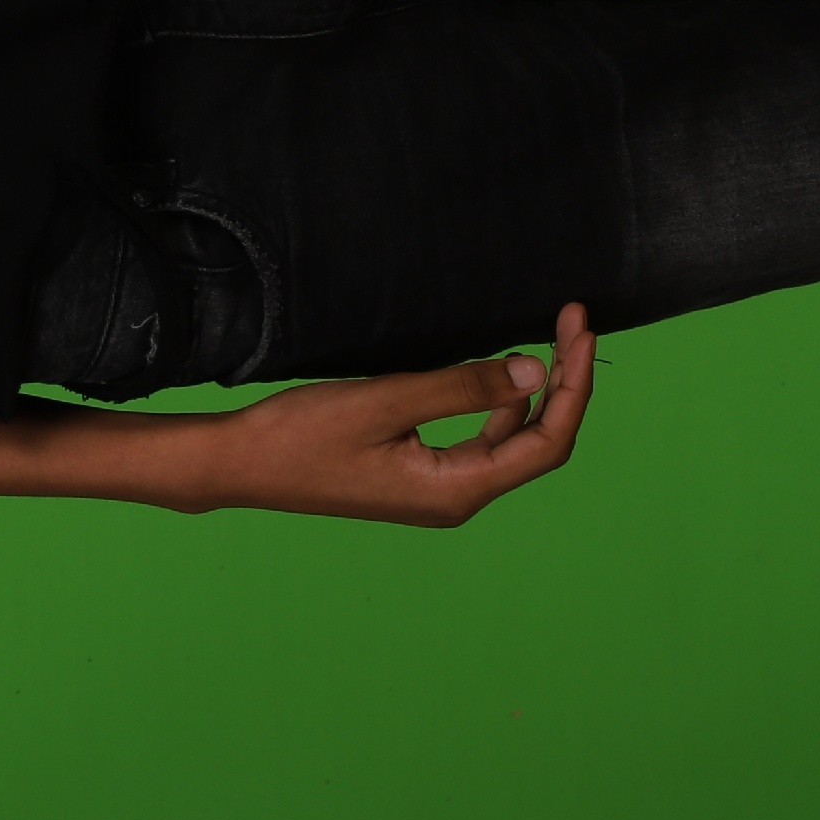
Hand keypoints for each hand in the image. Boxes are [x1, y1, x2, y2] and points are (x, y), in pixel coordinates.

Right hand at [193, 302, 594, 523]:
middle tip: (573, 321)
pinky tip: (496, 374)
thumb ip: (461, 387)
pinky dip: (498, 405)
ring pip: (511, 442)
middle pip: (537, 442)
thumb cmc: (301, 436)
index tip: (577, 328)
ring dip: (535, 392)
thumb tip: (535, 369)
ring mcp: (438, 490)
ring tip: (550, 340)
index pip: (545, 441)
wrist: (242, 465)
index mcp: (457, 490)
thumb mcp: (385, 402)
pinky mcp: (419, 477)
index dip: (572, 385)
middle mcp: (457, 498)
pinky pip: (479, 442)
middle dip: (563, 382)